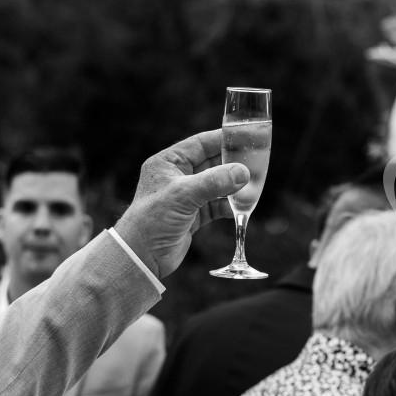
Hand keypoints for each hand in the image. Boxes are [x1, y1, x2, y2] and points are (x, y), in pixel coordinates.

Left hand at [113, 130, 248, 277]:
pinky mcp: (194, 215)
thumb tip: (243, 172)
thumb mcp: (183, 195)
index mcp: (168, 162)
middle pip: (213, 163)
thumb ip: (215, 182)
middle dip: (233, 165)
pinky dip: (230, 206)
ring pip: (218, 185)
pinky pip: (218, 205)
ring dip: (234, 187)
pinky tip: (243, 207)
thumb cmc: (152, 220)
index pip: (200, 143)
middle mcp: (178, 176)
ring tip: (252, 187)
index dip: (223, 139)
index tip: (246, 138)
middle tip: (255, 164)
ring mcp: (187, 196)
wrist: (141, 257)